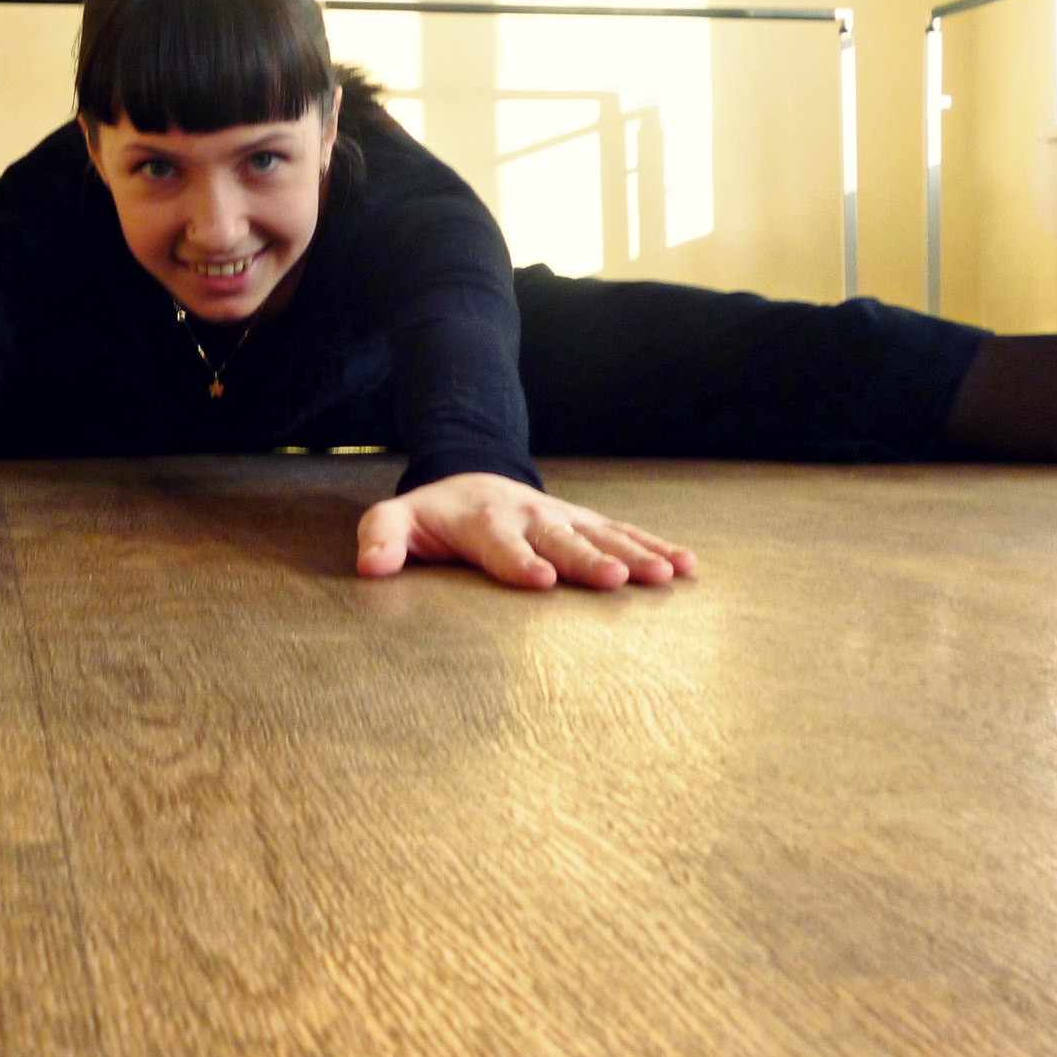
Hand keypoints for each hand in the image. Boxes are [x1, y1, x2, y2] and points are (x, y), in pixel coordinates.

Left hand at [355, 472, 695, 591]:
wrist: (470, 475)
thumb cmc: (432, 516)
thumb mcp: (395, 520)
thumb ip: (381, 539)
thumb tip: (370, 568)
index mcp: (484, 523)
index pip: (501, 546)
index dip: (519, 562)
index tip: (541, 580)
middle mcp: (529, 518)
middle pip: (561, 542)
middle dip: (589, 561)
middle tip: (616, 580)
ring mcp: (562, 518)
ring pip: (602, 535)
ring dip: (635, 554)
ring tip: (667, 575)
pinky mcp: (585, 521)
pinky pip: (625, 532)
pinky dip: (656, 545)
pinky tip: (686, 565)